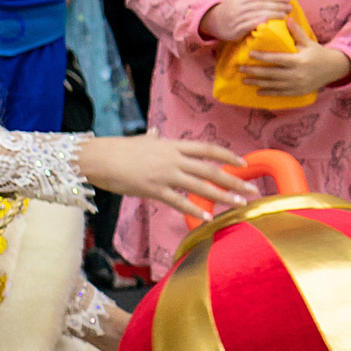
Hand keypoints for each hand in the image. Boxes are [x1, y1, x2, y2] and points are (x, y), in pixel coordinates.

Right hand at [79, 135, 257, 220]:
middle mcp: (173, 159)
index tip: (243, 163)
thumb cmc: (118, 149)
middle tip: (252, 190)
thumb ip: (152, 138)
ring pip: (200, 186)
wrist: (98, 158)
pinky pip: (178, 201)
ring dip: (222, 196)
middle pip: (210, 169)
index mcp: (172, 145)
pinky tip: (207, 218)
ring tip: (239, 204)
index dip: (228, 155)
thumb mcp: (140, 140)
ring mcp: (164, 174)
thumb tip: (154, 132)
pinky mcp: (153, 190)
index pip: (207, 149)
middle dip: (234, 180)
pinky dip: (194, 210)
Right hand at [201, 0, 295, 41]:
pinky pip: (249, 26)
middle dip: (277, 6)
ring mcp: (236, 19)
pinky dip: (259, 23)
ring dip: (273, 15)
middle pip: (260, 5)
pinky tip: (269, 22)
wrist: (212, 23)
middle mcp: (238, 8)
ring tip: (285, 15)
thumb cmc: (228, 8)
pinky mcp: (235, 30)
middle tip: (290, 7)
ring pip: (257, 15)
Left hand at [240, 38, 350, 94]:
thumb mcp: (308, 42)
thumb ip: (296, 32)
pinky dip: (269, 93)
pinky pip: (281, 93)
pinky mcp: (298, 92)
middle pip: (272, 73)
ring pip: (274, 85)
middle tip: (241, 68)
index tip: (250, 54)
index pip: (277, 59)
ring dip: (258, 83)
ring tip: (244, 80)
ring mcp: (297, 84)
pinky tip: (258, 91)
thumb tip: (287, 17)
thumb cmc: (318, 53)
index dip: (263, 57)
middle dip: (255, 71)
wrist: (335, 68)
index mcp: (299, 60)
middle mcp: (297, 74)